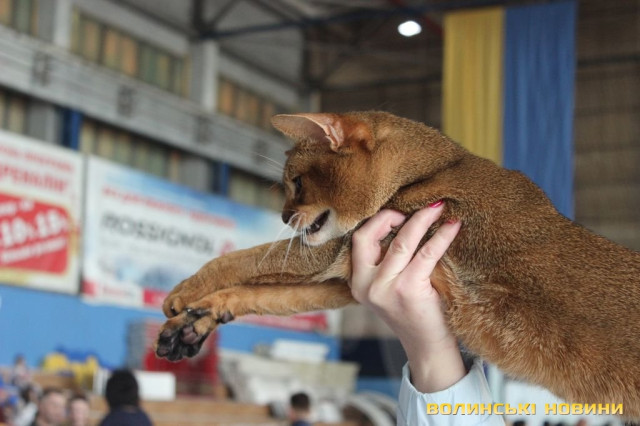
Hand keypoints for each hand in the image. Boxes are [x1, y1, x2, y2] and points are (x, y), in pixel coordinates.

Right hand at [350, 203, 463, 391]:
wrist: (427, 347)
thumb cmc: (413, 312)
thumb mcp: (388, 286)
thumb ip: (386, 261)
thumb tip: (405, 219)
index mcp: (358, 282)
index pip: (358, 239)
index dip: (377, 220)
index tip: (399, 213)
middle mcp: (366, 285)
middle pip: (370, 235)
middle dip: (392, 215)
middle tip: (416, 208)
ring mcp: (386, 288)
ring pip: (402, 241)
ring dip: (422, 220)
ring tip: (439, 208)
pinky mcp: (409, 290)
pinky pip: (427, 253)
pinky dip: (442, 237)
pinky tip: (453, 227)